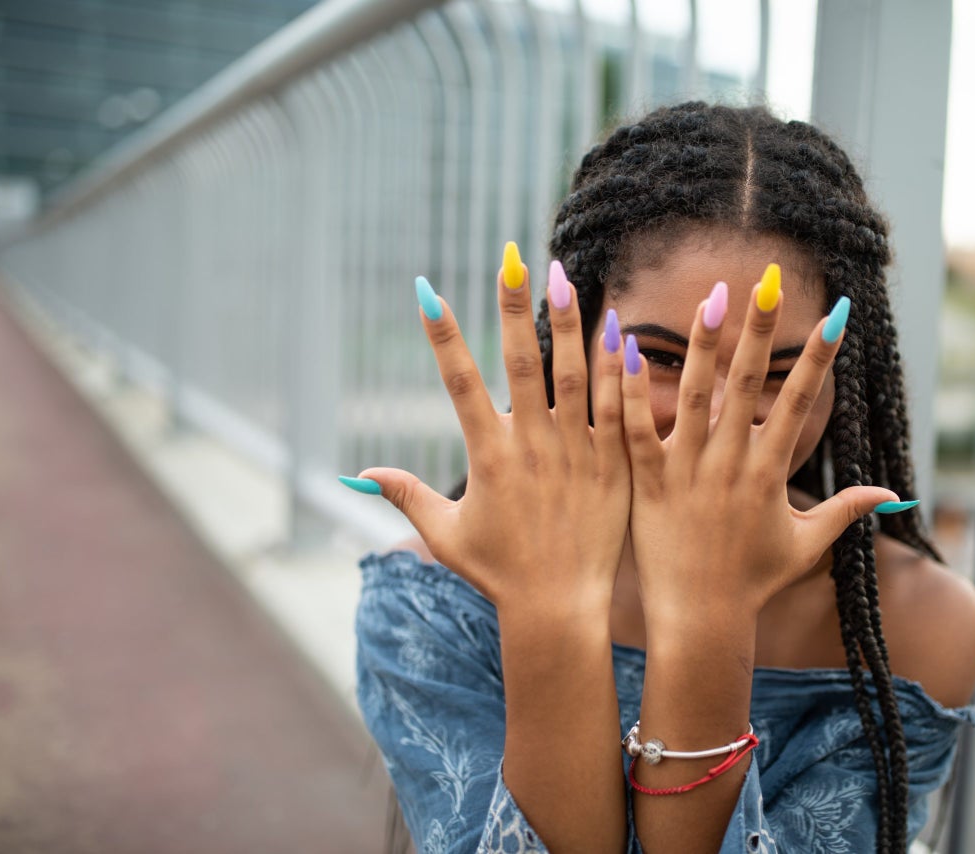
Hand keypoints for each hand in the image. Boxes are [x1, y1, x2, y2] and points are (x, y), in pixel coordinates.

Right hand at [351, 247, 630, 611]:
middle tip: (512, 261)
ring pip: (573, 376)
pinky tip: (618, 330)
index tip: (426, 291)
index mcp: (488, 457)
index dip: (442, 337)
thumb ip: (405, 495)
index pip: (459, 383)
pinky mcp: (612, 466)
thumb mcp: (445, 535)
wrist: (559, 609)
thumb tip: (357, 474)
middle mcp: (530, 447)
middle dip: (513, 309)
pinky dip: (616, 370)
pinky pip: (616, 410)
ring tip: (565, 277)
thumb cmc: (499, 574)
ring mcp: (575, 454)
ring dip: (568, 324)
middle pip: (520, 364)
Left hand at [619, 268, 898, 623]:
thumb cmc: (753, 584)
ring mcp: (689, 471)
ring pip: (696, 397)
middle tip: (767, 281)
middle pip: (748, 385)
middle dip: (760, 330)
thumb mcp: (806, 545)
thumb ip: (846, 511)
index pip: (800, 402)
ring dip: (703, 345)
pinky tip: (626, 351)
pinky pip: (639, 431)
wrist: (701, 621)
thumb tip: (894, 496)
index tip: (835, 314)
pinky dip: (632, 393)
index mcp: (770, 472)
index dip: (819, 357)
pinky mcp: (649, 483)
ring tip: (709, 297)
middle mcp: (732, 464)